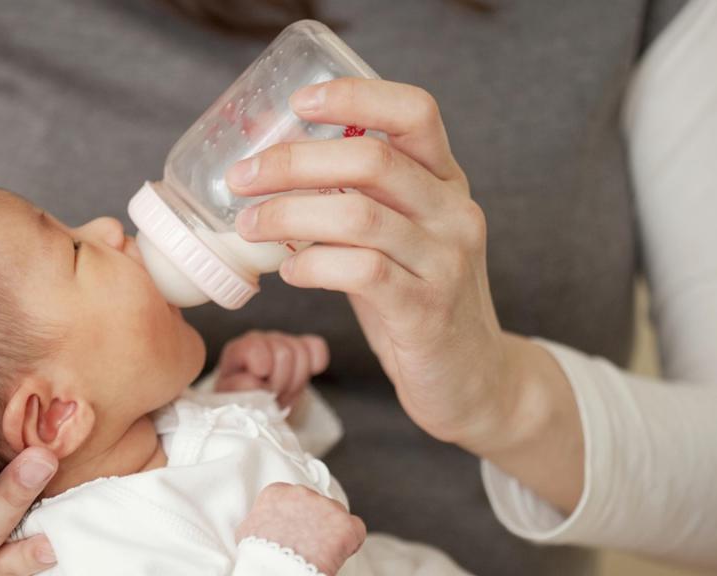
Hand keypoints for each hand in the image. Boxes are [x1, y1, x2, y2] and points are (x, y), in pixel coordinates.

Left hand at [227, 78, 534, 451]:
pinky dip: (313, 266)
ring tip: (249, 225)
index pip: (414, 113)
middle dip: (294, 162)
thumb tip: (273, 178)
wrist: (474, 379)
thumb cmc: (420, 302)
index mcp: (446, 183)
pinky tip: (289, 272)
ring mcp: (446, 262)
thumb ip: (355, 205)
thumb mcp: (399, 240)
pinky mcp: (427, 311)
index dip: (356, 97)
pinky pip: (362, 272)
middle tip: (243, 177)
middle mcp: (454, 213)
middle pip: (372, 160)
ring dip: (288, 215)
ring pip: (359, 215)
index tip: (299, 102)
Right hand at [236, 483, 365, 575]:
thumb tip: (261, 526)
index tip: (296, 530)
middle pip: (316, 504)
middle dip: (314, 522)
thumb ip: (259, 520)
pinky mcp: (345, 524)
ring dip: (330, 531)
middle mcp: (302, 493)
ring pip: (336, 515)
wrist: (275, 570)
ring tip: (320, 553)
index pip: (293, 498)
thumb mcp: (247, 531)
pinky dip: (351, 541)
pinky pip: (356, 528)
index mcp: (277, 492)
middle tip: (308, 544)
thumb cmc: (258, 557)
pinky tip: (338, 554)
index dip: (297, 516)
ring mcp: (326, 507)